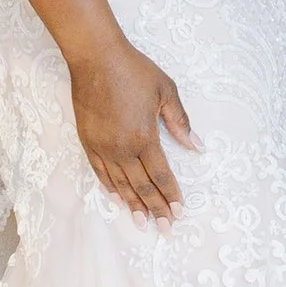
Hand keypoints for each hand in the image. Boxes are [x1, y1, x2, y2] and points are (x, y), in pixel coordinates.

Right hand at [67, 37, 196, 223]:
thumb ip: (180, 122)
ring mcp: (103, 147)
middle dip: (155, 209)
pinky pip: (101, 172)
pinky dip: (111, 188)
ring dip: (133, 205)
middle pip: (141, 186)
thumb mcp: (166, 91)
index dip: (171, 194)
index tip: (179, 211)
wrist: (96, 58)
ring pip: (120, 184)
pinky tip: (118, 199)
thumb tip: (197, 146)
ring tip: (142, 223)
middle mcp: (122, 148)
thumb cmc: (134, 70)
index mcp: (144, 137)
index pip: (161, 174)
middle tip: (165, 229)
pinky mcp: (88, 142)